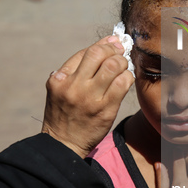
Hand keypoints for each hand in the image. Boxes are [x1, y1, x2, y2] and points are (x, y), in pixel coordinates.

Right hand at [42, 37, 134, 157]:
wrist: (63, 144)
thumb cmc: (64, 114)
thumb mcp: (60, 89)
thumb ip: (76, 69)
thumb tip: (104, 44)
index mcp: (60, 79)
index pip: (85, 52)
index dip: (104, 44)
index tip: (113, 42)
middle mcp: (73, 86)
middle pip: (99, 54)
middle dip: (114, 49)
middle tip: (120, 52)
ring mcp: (90, 98)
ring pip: (113, 66)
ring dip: (123, 63)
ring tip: (123, 67)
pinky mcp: (105, 109)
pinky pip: (123, 84)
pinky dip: (128, 77)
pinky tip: (125, 80)